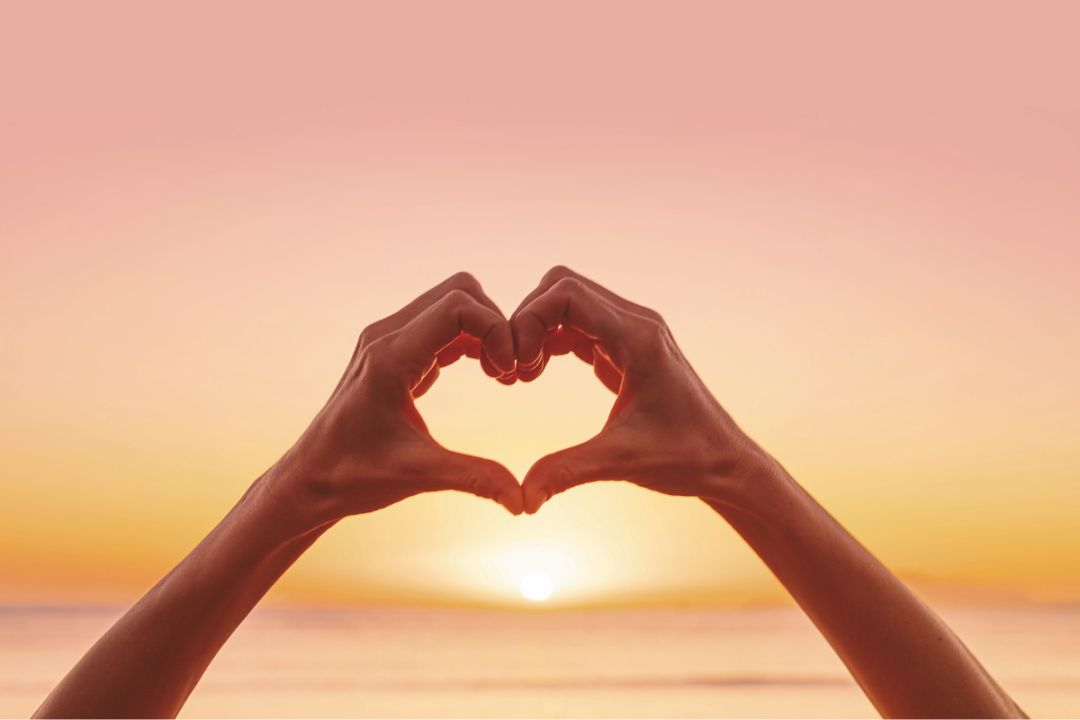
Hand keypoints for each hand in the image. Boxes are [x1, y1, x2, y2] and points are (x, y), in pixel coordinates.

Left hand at [268, 273, 524, 527]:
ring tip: (500, 374)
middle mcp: (386, 336)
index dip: (495, 329)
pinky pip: (442, 324)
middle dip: (495, 323)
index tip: (507, 372)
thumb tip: (524, 501)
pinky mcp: (394, 351)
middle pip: (459, 291)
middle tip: (509, 370)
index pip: (458, 306)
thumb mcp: (418, 475)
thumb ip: (475, 479)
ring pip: (452, 302)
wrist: (309, 479)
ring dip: (484, 330)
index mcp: (390, 358)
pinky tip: (485, 375)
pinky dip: (470, 340)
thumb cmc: (352, 477)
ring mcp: (388, 339)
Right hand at [511, 266, 775, 513]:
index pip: (568, 294)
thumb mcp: (621, 462)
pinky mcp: (625, 348)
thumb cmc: (686, 458)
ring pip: (568, 302)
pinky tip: (536, 374)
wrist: (725, 463)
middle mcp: (636, 324)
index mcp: (638, 338)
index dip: (530, 319)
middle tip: (514, 368)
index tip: (518, 365)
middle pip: (563, 286)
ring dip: (537, 329)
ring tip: (522, 374)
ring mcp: (632, 333)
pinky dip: (551, 341)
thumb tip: (522, 500)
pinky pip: (578, 325)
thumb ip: (568, 471)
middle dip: (528, 319)